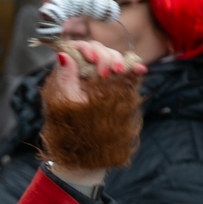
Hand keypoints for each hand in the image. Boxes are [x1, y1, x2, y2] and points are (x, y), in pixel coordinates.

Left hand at [41, 39, 144, 187]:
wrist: (85, 155)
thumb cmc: (69, 131)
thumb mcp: (65, 105)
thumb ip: (65, 79)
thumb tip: (62, 54)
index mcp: (69, 75)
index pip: (77, 49)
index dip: (85, 48)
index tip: (91, 60)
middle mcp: (86, 75)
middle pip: (98, 51)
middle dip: (104, 56)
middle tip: (107, 73)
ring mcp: (103, 82)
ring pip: (114, 59)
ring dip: (120, 61)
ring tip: (121, 71)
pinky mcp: (118, 91)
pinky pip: (128, 76)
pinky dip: (135, 70)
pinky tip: (140, 70)